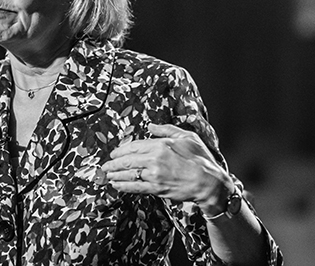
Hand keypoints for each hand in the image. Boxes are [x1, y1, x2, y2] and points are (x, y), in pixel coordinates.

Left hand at [101, 123, 232, 209]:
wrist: (209, 182)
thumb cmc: (200, 159)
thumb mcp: (186, 137)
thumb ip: (166, 130)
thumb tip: (151, 125)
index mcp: (161, 145)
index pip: (135, 146)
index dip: (121, 150)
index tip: (115, 152)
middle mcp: (155, 159)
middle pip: (127, 160)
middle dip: (113, 163)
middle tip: (105, 165)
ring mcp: (155, 175)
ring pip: (129, 174)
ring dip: (115, 174)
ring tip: (107, 175)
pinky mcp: (157, 188)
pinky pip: (135, 187)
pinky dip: (123, 186)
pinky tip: (116, 185)